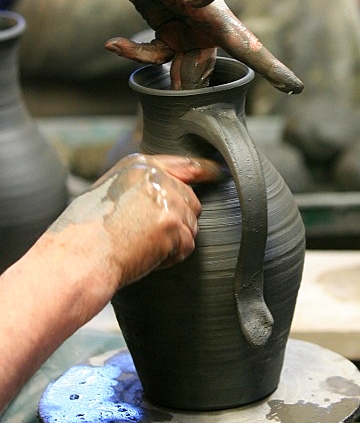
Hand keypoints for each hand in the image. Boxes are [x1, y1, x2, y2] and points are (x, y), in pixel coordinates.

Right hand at [49, 153, 221, 290]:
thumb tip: (167, 195)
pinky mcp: (172, 224)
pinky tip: (145, 256)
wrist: (78, 257)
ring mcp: (166, 199)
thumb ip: (140, 187)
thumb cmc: (83, 234)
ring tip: (140, 246)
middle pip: (191, 200)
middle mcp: (156, 176)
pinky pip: (186, 246)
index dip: (204, 170)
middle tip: (146, 237)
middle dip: (177, 222)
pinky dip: (170, 257)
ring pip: (191, 224)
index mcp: (139, 165)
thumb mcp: (109, 193)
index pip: (184, 164)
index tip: (218, 172)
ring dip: (173, 241)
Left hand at [104, 0, 304, 91]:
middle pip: (205, 71)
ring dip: (148, 61)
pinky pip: (159, 58)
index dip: (273, 70)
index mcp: (216, 16)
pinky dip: (137, 54)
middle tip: (163, 85)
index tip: (295, 88)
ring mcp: (190, 32)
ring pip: (178, 67)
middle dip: (182, 82)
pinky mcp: (171, 34)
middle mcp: (208, 27)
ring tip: (120, 45)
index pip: (249, 47)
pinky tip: (115, 42)